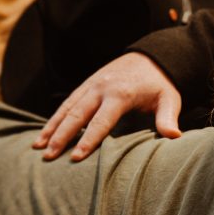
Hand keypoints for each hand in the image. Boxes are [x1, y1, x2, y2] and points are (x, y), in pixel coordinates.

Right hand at [33, 52, 182, 160]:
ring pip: (67, 108)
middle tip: (49, 157)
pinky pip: (67, 103)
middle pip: (77, 115)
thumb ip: (168, 118)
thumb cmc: (160, 84)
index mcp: (120, 94)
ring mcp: (91, 85)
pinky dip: (54, 117)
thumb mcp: (169, 99)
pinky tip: (44, 133)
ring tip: (38, 147)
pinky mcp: (86, 85)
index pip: (101, 121)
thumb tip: (174, 137)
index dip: (88, 140)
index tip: (76, 158)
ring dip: (51, 127)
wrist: (151, 56)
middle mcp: (101, 88)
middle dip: (61, 136)